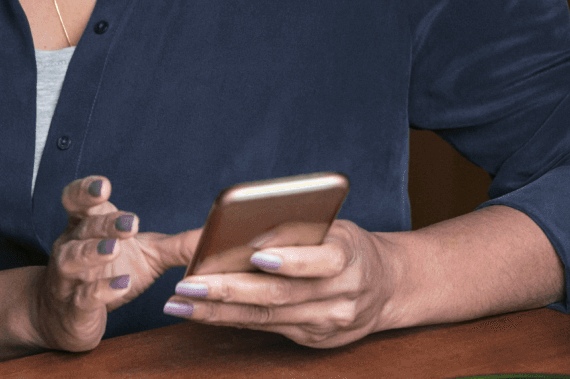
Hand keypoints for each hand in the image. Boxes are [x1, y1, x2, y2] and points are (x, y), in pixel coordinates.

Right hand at [32, 176, 197, 351]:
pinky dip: (100, 290)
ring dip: (92, 252)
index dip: (85, 190)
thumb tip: (218, 232)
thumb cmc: (108, 275)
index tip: (103, 187)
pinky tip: (121, 284)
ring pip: (71, 259)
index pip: (77, 200)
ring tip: (114, 248)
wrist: (66, 317)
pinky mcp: (72, 308)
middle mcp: (72, 246)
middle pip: (82, 228)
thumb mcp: (148, 256)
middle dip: (105, 224)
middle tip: (131, 223)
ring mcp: (68, 278)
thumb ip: (179, 245)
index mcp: (88, 226)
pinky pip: (81, 296)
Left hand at [159, 218, 400, 347]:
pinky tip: (203, 312)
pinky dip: (232, 319)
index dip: (290, 259)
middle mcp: (341, 294)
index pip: (320, 261)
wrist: (388, 286)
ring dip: (219, 310)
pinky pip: (268, 330)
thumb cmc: (351, 247)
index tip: (255, 255)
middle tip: (188, 283)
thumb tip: (245, 231)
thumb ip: (299, 232)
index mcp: (350, 257)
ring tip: (181, 302)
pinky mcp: (315, 339)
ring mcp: (328, 322)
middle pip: (281, 295)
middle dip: (229, 290)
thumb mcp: (337, 229)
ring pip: (267, 318)